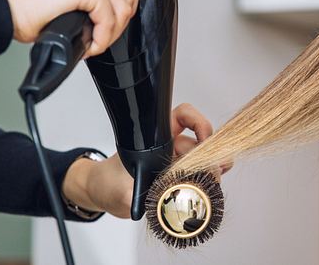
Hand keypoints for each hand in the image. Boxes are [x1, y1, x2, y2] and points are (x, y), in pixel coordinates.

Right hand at [0, 0, 139, 57]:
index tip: (112, 24)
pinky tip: (89, 44)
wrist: (6, 11)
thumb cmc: (30, 7)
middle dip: (119, 23)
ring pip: (122, 8)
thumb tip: (119, 12)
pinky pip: (109, 19)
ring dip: (110, 34)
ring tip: (94, 42)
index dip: (125, 6)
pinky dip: (102, 38)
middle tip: (101, 38)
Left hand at [62, 103, 232, 218]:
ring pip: (204, 162)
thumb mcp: (119, 190)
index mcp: (156, 137)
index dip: (198, 123)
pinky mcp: (181, 180)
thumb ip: (133, 195)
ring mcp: (177, 164)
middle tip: (213, 175)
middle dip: (210, 157)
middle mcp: (170, 147)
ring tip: (210, 187)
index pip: (184, 116)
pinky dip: (208, 185)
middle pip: (200, 143)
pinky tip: (207, 193)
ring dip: (210, 173)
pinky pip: (201, 178)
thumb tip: (149, 203)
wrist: (105, 193)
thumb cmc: (109, 182)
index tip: (205, 139)